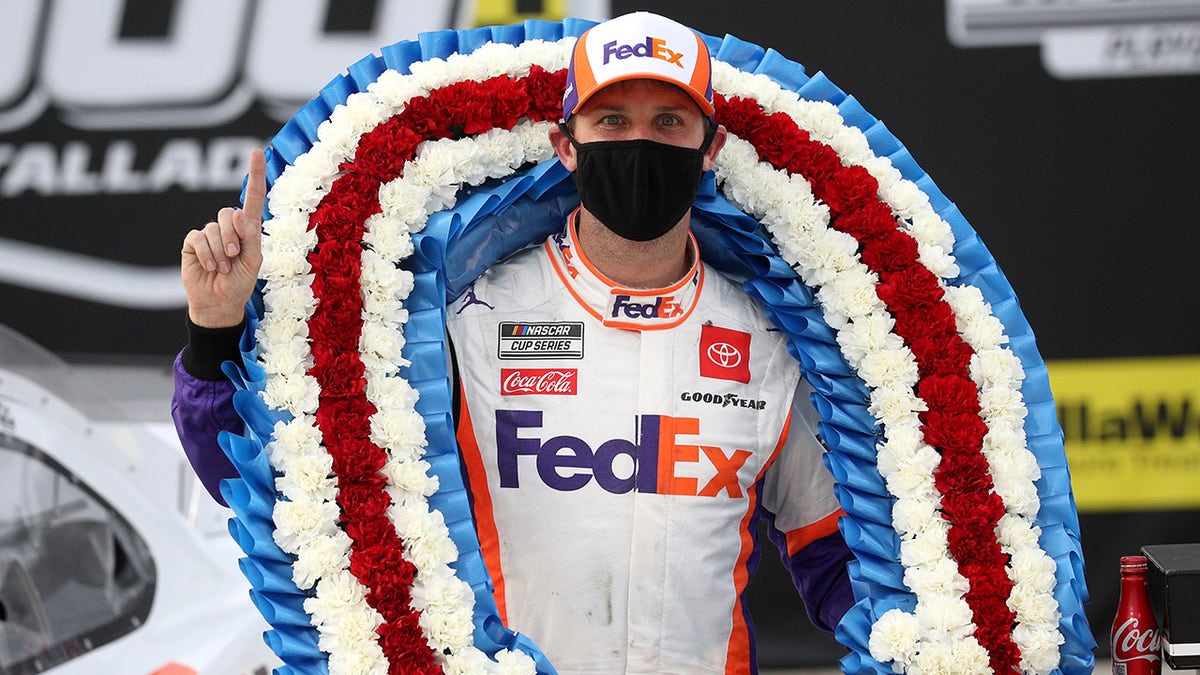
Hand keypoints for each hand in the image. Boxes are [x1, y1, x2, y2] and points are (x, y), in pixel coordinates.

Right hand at [181, 149, 266, 327]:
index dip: (256, 174)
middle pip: (228, 214)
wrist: (219, 303)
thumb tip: (239, 213)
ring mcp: (209, 233)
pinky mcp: (192, 242)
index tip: (258, 151)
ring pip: (214, 228)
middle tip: (234, 258)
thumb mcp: (254, 261)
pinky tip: (209, 266)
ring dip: (220, 251)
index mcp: (248, 228)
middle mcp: (228, 227)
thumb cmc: (240, 283)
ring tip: (222, 267)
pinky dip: (206, 254)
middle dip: (233, 238)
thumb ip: (251, 237)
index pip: (252, 197)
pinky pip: (198, 237)